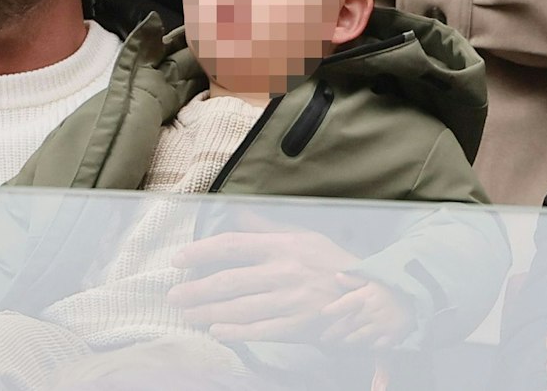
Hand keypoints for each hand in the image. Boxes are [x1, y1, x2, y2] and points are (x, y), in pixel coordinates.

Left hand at [168, 225, 361, 343]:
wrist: (372, 297)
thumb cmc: (333, 264)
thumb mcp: (303, 237)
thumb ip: (265, 228)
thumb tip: (235, 214)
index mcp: (282, 246)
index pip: (231, 245)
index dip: (200, 253)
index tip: (178, 261)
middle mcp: (284, 272)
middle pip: (229, 281)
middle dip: (195, 290)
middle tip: (173, 295)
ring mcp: (291, 301)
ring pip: (239, 308)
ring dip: (208, 312)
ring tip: (188, 314)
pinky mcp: (300, 327)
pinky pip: (260, 331)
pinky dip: (236, 332)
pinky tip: (216, 331)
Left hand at [321, 273, 415, 349]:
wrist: (418, 297)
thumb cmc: (392, 287)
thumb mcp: (373, 279)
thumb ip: (353, 279)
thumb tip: (336, 275)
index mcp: (365, 297)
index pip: (343, 304)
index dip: (331, 310)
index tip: (322, 314)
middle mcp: (372, 312)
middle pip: (347, 324)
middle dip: (333, 332)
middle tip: (323, 338)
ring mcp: (382, 326)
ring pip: (359, 337)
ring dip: (346, 341)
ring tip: (338, 342)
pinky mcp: (392, 337)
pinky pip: (376, 346)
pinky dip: (368, 347)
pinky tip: (361, 347)